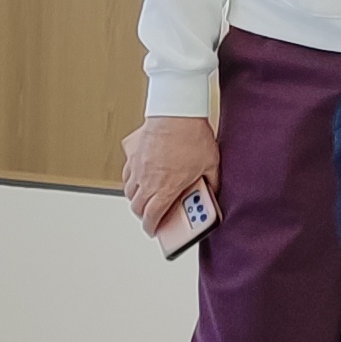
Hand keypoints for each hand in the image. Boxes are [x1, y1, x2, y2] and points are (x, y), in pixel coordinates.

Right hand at [122, 116, 218, 239]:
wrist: (177, 111)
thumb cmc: (192, 135)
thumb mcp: (211, 164)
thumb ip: (211, 182)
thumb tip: (213, 191)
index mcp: (166, 188)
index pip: (152, 217)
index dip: (152, 228)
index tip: (154, 230)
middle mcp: (148, 180)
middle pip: (138, 208)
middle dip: (144, 216)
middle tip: (152, 216)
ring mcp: (138, 167)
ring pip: (130, 192)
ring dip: (137, 200)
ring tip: (146, 199)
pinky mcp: (133, 153)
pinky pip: (127, 174)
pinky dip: (132, 181)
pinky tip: (140, 178)